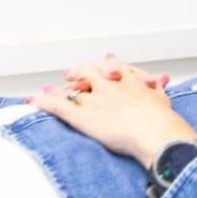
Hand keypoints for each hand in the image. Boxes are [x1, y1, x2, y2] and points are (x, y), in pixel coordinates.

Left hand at [31, 56, 196, 168]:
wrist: (157, 133)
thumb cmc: (163, 120)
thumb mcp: (162, 97)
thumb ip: (154, 86)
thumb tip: (159, 81)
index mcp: (129, 79)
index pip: (112, 65)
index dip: (104, 66)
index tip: (103, 64)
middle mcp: (109, 84)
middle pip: (88, 72)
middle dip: (77, 72)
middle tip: (70, 74)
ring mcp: (95, 99)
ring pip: (71, 88)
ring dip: (58, 89)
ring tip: (47, 90)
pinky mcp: (83, 115)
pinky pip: (58, 105)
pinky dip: (43, 102)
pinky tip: (33, 101)